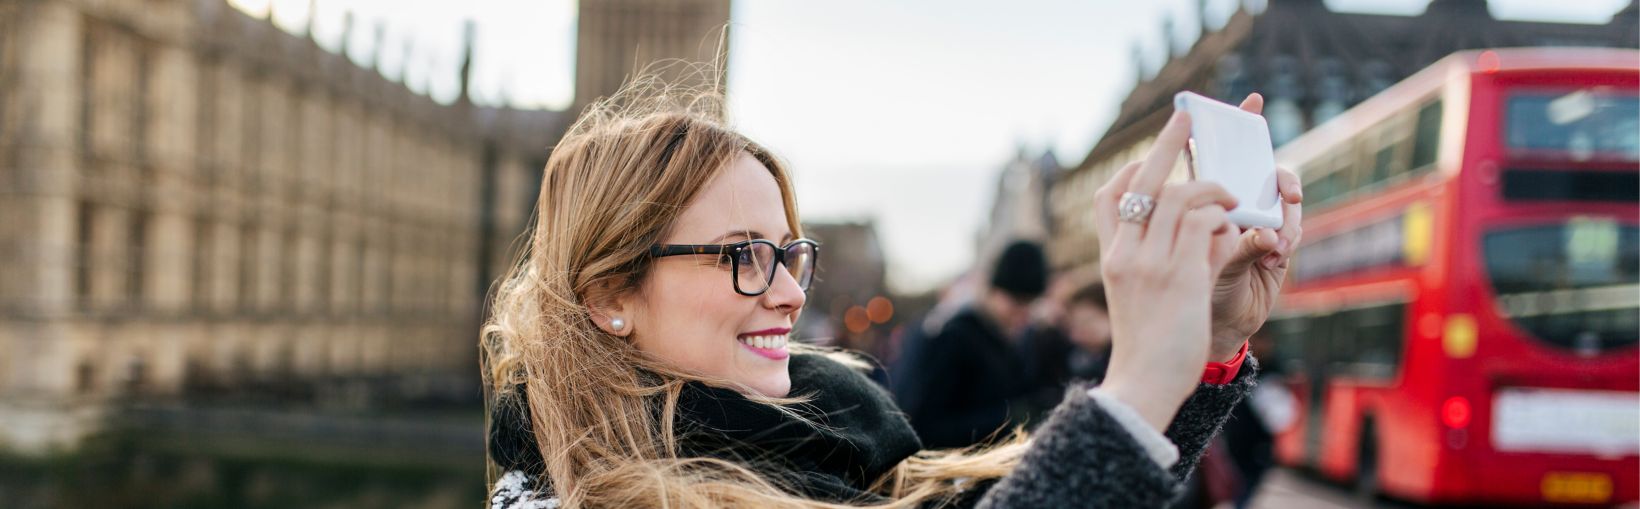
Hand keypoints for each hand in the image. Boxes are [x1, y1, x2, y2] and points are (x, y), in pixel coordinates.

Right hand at [1089, 110, 1241, 430]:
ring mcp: (1148, 262)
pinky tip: (1232, 221)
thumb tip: (1201, 230)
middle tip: (1187, 118)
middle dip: (1167, 144)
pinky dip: (1219, 213)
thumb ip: (1163, 260)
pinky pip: (1200, 222)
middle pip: (1142, 182)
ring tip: (1232, 195)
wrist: (1143, 383)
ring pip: (1178, 196)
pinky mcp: (1177, 274)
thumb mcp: (1142, 297)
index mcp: (1112, 257)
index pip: (1110, 197)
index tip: (1153, 157)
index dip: (1133, 170)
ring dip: (1210, 185)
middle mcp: (1124, 253)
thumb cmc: (1149, 347)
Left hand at [1205, 94, 1304, 360]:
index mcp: (1197, 202)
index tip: (1253, 100)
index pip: (1218, 154)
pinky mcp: (1273, 250)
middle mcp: (1228, 208)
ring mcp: (1254, 226)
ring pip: (1280, 202)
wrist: (1198, 340)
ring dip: (1283, 215)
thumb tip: (1241, 222)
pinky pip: (1289, 230)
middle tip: (1286, 192)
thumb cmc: (1181, 297)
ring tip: (1276, 237)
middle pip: (1261, 172)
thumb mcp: (1184, 263)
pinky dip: (1286, 236)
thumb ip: (1209, 237)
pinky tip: (1276, 252)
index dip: (1236, 125)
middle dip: (1278, 177)